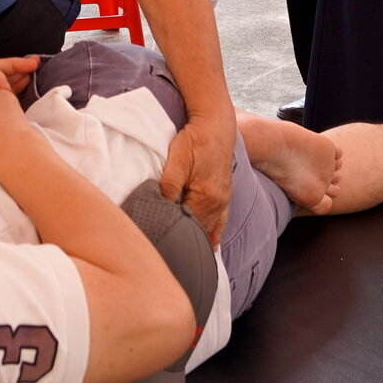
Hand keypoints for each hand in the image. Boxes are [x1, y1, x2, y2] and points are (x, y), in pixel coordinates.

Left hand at [158, 114, 235, 246]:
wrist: (216, 124)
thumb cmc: (195, 140)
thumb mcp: (177, 160)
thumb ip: (168, 186)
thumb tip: (158, 207)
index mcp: (206, 197)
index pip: (187, 226)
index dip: (173, 234)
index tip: (160, 244)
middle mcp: (218, 202)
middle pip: (199, 229)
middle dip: (186, 240)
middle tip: (171, 255)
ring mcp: (224, 199)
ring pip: (210, 227)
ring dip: (200, 239)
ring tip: (190, 258)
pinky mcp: (224, 193)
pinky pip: (222, 220)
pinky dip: (216, 233)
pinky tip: (213, 246)